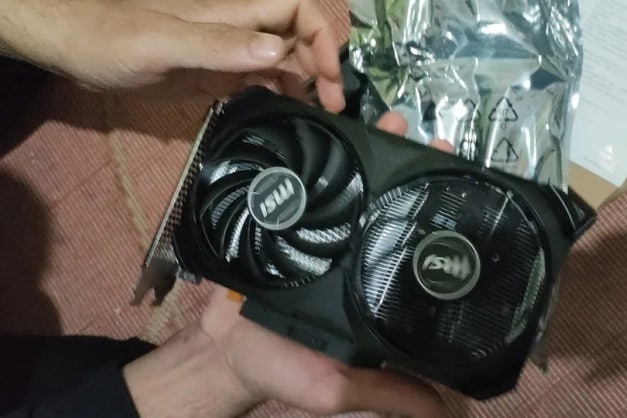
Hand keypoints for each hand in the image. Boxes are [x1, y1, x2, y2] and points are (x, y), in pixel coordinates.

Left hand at [0, 0, 344, 109]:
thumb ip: (220, 46)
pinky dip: (277, 96)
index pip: (297, 10)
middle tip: (332, 108)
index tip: (328, 78)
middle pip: (297, 39)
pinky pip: (256, 82)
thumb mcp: (165, 41)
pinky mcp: (213, 76)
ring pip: (282, 63)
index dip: (321, 38)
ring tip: (317, 119)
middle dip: (322, 67)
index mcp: (234, 13)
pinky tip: (284, 117)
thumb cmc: (112, 38)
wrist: (73, 47)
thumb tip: (280, 52)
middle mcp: (238, 31)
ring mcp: (226, 54)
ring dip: (304, 85)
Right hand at [122, 115, 449, 417]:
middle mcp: (355, 256)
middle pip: (393, 205)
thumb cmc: (283, 370)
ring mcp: (324, 236)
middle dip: (416, 171)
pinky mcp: (290, 221)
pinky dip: (322, 155)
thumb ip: (390, 394)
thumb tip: (450, 413)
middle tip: (437, 143)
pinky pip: (310, 183)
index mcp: (375, 289)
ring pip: (356, 185)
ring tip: (392, 120)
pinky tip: (334, 125)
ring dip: (375, 150)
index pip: (417, 247)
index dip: (442, 220)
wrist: (223, 350)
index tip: (469, 191)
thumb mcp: (340, 390)